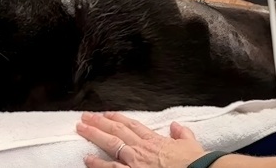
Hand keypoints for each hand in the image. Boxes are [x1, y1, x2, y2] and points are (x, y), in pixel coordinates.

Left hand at [76, 111, 206, 167]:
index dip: (118, 118)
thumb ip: (182, 134)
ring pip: (110, 144)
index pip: (132, 125)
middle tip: (85, 117)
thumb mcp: (191, 144)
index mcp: (154, 140)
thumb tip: (176, 126)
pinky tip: (87, 159)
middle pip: (116, 131)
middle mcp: (141, 148)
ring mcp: (135, 161)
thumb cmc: (194, 162)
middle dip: (99, 122)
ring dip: (94, 136)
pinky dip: (98, 163)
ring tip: (81, 130)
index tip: (107, 114)